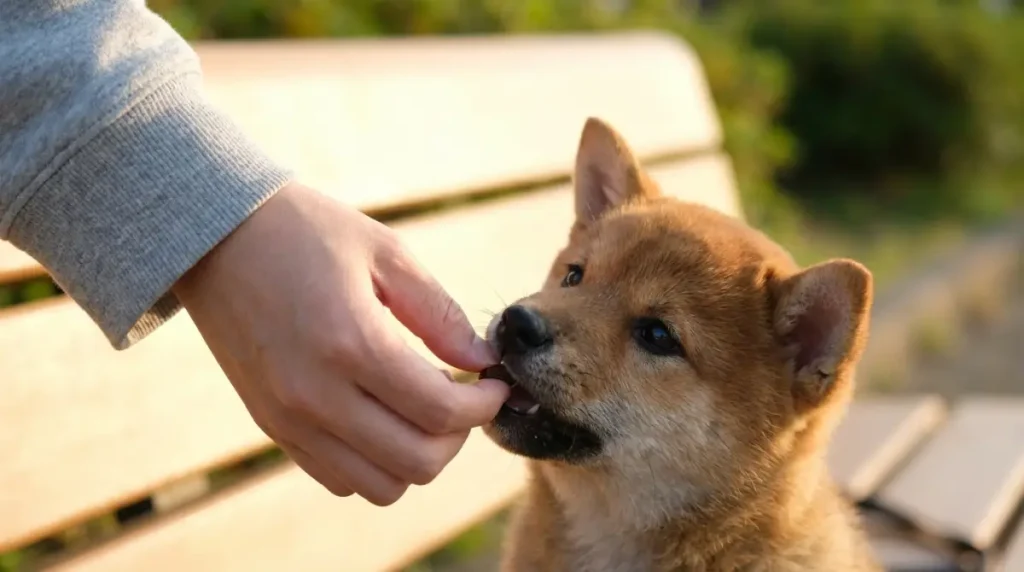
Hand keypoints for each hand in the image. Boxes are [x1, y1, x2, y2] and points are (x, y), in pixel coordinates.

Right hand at [172, 182, 508, 505]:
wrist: (215, 236)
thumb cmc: (307, 232)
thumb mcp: (385, 253)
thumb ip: (440, 314)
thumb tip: (482, 362)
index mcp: (352, 343)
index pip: (443, 411)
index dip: (485, 405)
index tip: (497, 384)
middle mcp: (317, 394)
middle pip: (419, 462)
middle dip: (459, 436)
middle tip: (464, 397)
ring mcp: (289, 419)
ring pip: (382, 485)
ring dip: (418, 457)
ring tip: (423, 409)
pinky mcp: (272, 427)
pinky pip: (339, 479)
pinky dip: (375, 463)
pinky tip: (382, 417)